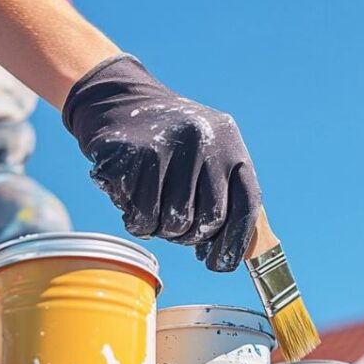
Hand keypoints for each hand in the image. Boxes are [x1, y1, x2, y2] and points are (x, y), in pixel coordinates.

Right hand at [62, 55, 260, 271]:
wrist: (117, 99)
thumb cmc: (167, 140)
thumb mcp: (206, 151)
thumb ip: (222, 191)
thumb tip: (232, 250)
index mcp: (229, 142)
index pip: (247, 204)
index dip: (235, 242)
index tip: (218, 263)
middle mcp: (204, 140)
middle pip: (207, 222)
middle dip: (189, 236)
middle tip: (174, 228)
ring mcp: (169, 146)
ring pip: (173, 223)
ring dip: (159, 229)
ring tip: (150, 207)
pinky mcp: (134, 155)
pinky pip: (141, 215)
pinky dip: (135, 220)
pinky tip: (131, 198)